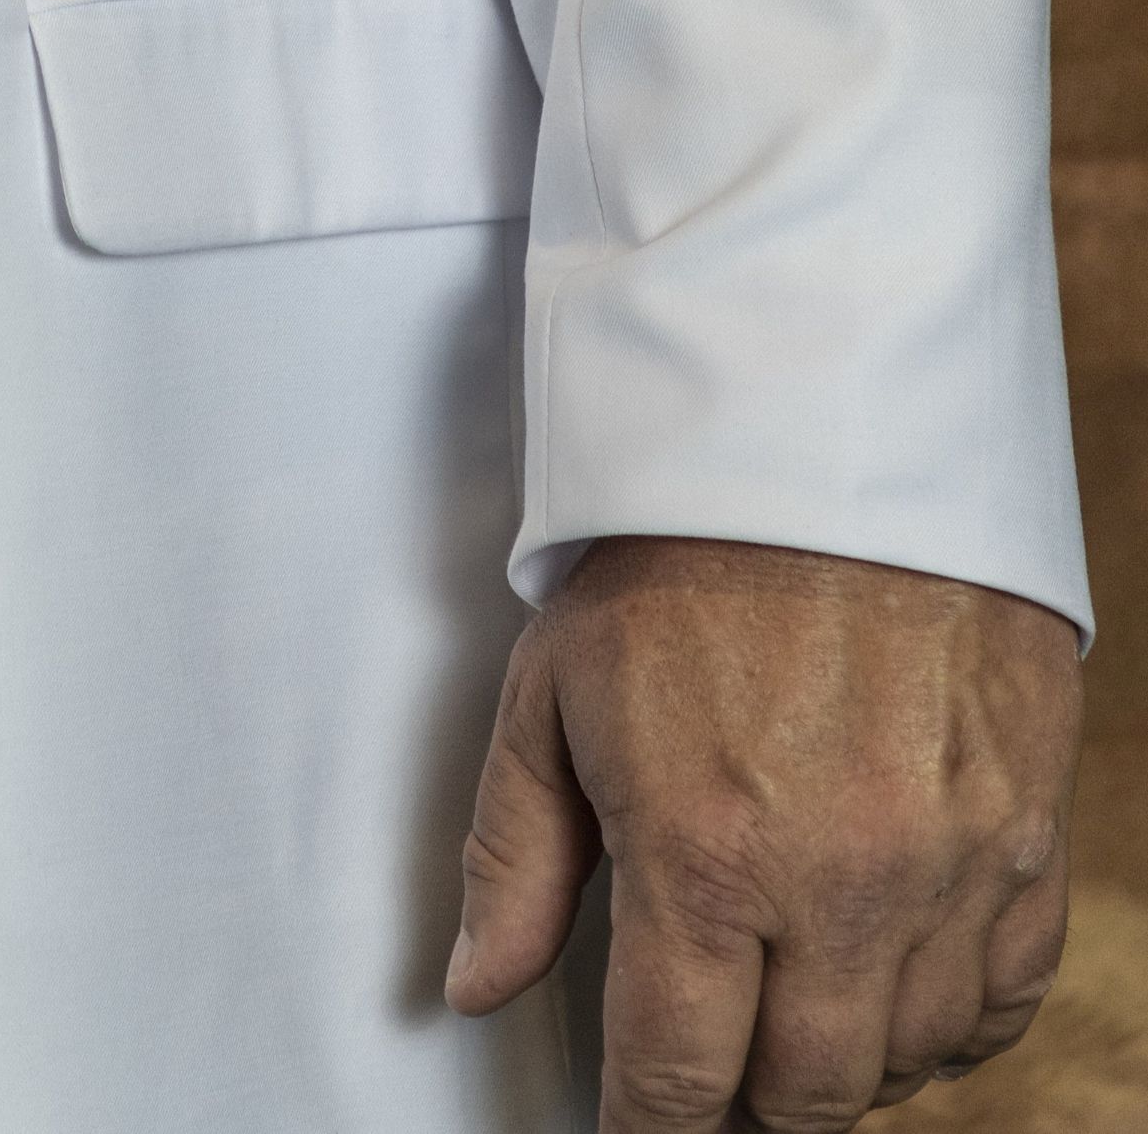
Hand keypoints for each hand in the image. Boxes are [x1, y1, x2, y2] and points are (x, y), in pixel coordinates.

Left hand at [447, 537, 1078, 1125]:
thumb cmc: (678, 550)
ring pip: (907, 1063)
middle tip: (711, 1066)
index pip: (677, 1077)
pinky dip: (951, 1022)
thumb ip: (514, 855)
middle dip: (744, 1104)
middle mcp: (839, 886)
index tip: (634, 1127)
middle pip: (803, 1096)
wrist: (824, 437)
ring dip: (846, 1064)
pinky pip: (1006, 998)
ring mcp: (950, 869)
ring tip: (791, 1010)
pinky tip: (894, 987)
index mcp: (706, 856)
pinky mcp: (1026, 836)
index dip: (647, 1126)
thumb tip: (477, 985)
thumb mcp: (550, 688)